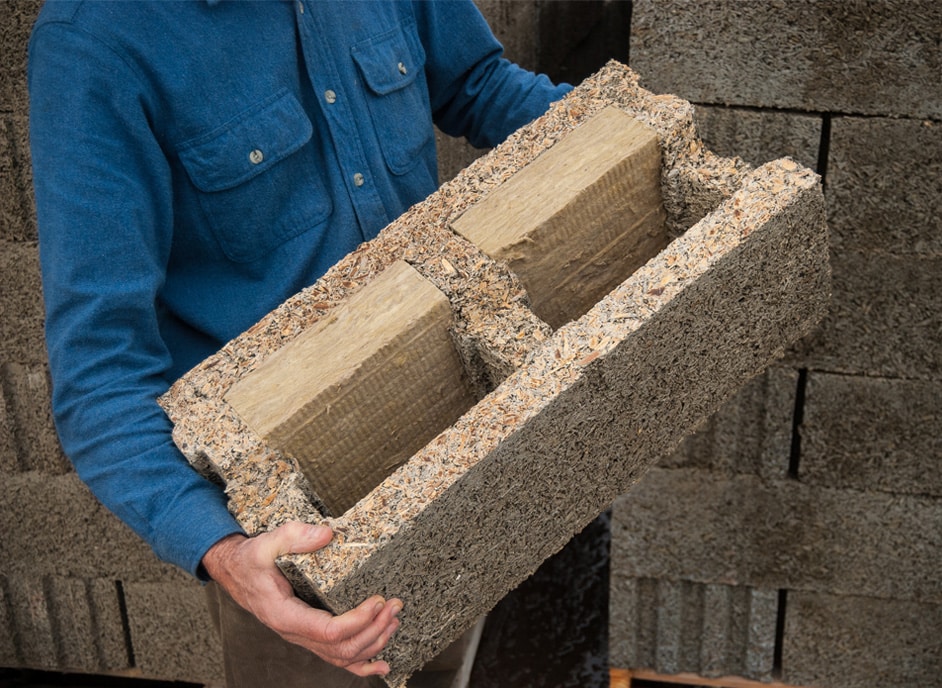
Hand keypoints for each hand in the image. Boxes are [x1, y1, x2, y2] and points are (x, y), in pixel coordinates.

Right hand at [202, 521, 401, 676]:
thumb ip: (295, 537)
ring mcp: (303, 636)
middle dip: (374, 630)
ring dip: (373, 642)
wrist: (236, 571)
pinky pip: (336, 657)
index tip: (378, 601)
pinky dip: (361, 663)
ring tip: (394, 621)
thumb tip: (327, 534)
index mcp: (285, 615)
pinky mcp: (309, 633)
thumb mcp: (267, 542)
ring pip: (342, 656)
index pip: (328, 632)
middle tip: (394, 607)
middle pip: (341, 649)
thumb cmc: (251, 560)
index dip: (358, 621)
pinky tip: (381, 662)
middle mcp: (295, 632)